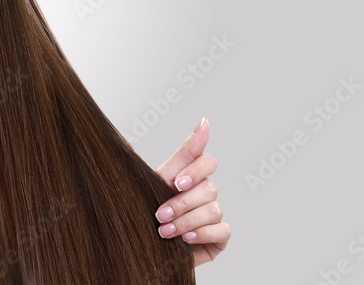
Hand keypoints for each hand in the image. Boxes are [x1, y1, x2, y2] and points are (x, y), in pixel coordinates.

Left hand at [153, 117, 230, 266]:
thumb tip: (205, 121)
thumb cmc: (148, 207)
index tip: (176, 182)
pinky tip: (185, 238)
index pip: (208, 162)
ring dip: (186, 220)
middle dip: (181, 203)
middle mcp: (206, 193)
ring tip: (165, 230)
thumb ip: (184, 152)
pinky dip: (202, 233)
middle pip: (209, 189)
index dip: (195, 171)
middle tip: (159, 214)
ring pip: (213, 210)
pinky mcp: (219, 237)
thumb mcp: (160, 178)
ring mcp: (214, 215)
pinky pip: (222, 230)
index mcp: (192, 175)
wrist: (140, 241)